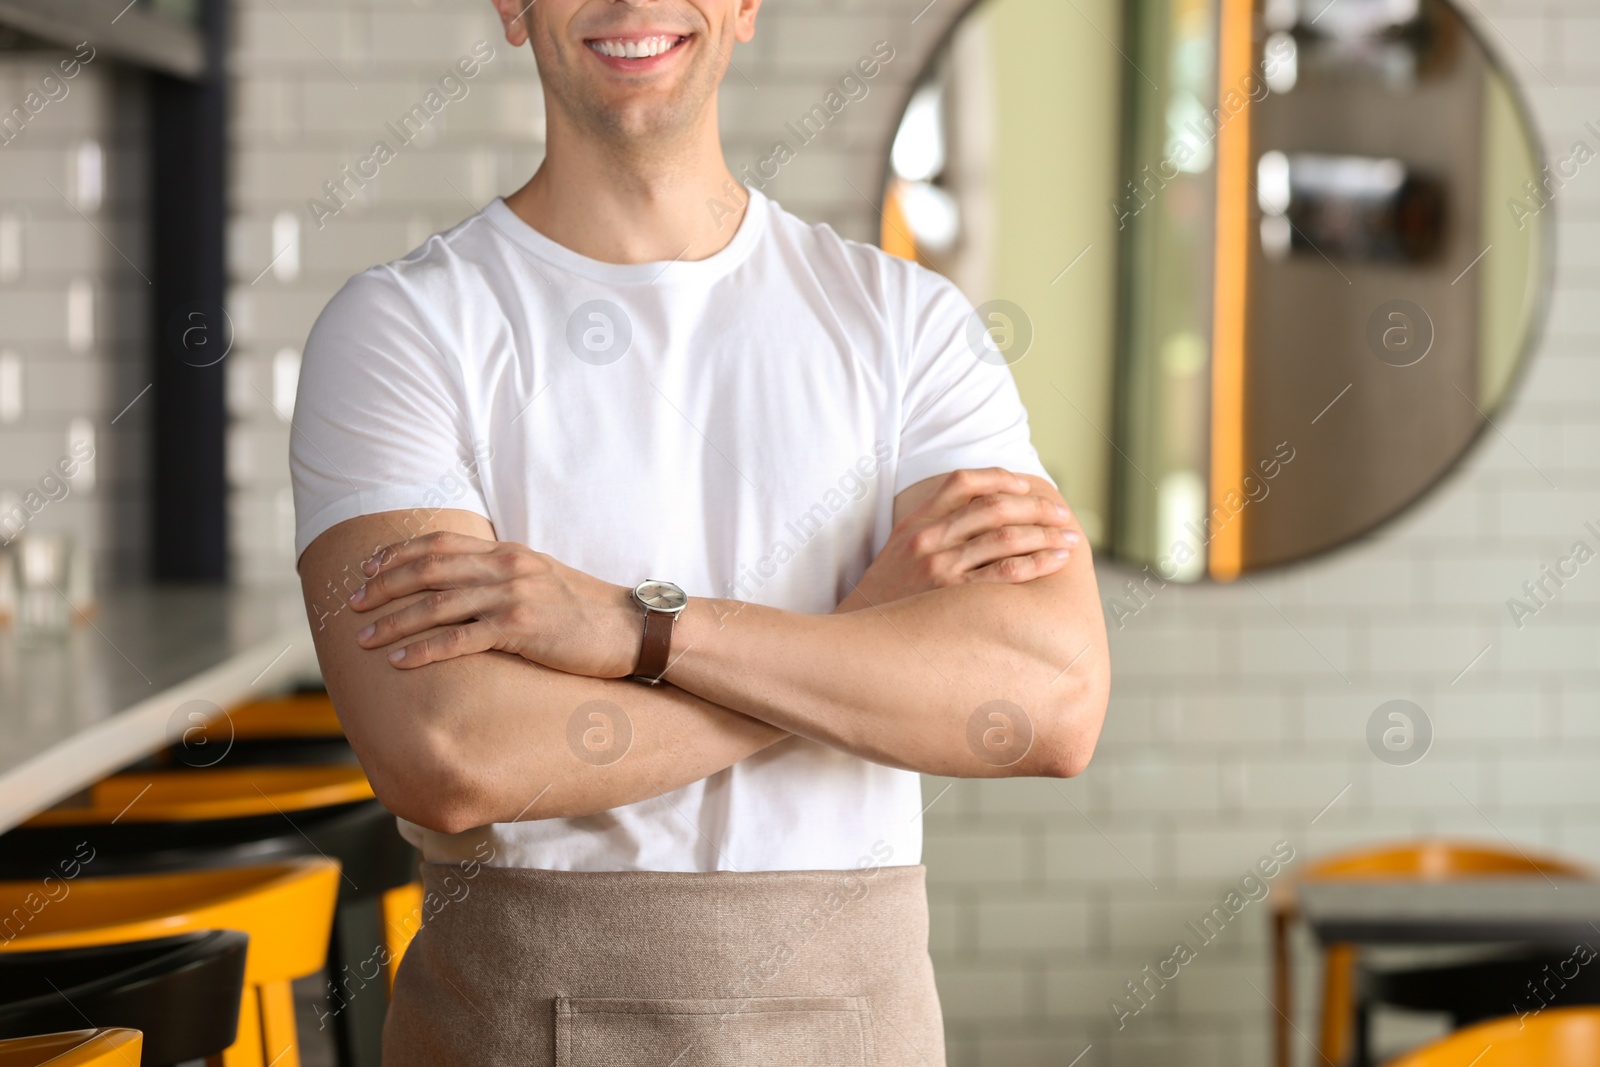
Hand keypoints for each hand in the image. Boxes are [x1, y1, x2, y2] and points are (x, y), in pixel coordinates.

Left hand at [348, 531, 638, 676]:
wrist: (631, 629)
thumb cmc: (586, 613)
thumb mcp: (542, 581)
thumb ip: (504, 577)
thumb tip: (465, 587)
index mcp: (508, 552)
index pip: (440, 544)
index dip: (397, 556)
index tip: (367, 570)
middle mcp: (506, 567)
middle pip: (428, 570)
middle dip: (383, 587)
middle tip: (352, 606)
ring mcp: (513, 596)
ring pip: (436, 604)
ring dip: (393, 621)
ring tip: (363, 639)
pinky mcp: (521, 628)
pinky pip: (460, 638)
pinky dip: (424, 649)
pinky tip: (400, 660)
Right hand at [837, 468, 1079, 611]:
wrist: (857, 641)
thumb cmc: (884, 600)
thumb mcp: (896, 554)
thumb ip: (928, 532)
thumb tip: (973, 520)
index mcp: (915, 523)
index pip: (962, 482)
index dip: (999, 477)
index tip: (1026, 485)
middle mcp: (928, 539)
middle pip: (993, 506)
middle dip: (1036, 507)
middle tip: (1062, 514)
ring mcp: (940, 568)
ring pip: (1005, 537)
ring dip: (1045, 533)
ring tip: (1069, 539)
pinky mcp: (952, 597)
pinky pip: (1005, 572)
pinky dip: (1036, 562)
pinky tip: (1054, 561)